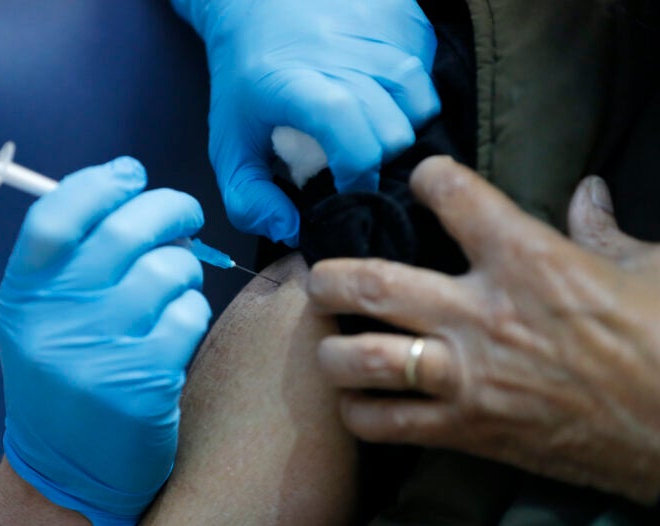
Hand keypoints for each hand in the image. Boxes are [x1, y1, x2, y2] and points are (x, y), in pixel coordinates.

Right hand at [0, 157, 211, 523]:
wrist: (67, 465)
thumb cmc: (65, 374)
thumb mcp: (42, 317)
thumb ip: (73, 259)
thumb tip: (134, 194)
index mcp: (24, 296)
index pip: (56, 216)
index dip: (100, 183)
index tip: (131, 174)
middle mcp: (55, 321)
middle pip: (126, 231)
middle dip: (171, 208)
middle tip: (186, 214)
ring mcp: (98, 354)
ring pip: (168, 270)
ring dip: (185, 269)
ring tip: (176, 285)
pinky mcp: (142, 384)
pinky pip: (189, 315)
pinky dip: (193, 311)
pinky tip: (178, 327)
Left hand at [171, 0, 440, 245]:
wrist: (255, 3)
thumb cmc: (245, 81)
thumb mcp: (229, 145)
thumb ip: (248, 199)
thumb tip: (291, 230)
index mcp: (297, 85)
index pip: (352, 135)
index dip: (358, 174)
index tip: (346, 189)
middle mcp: (342, 55)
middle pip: (395, 131)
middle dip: (380, 162)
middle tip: (355, 164)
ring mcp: (376, 35)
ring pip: (421, 103)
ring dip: (403, 129)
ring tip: (372, 133)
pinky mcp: (401, 21)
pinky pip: (428, 73)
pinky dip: (414, 98)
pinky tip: (385, 101)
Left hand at [308, 156, 659, 502]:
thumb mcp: (647, 271)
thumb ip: (601, 231)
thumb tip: (589, 192)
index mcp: (530, 261)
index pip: (454, 196)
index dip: (430, 178)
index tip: (422, 180)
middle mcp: (483, 314)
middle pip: (376, 283)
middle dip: (332, 276)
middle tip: (320, 276)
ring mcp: (469, 376)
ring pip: (365, 359)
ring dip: (332, 350)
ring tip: (328, 341)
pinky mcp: (469, 430)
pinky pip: (389, 424)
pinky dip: (361, 415)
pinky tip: (359, 403)